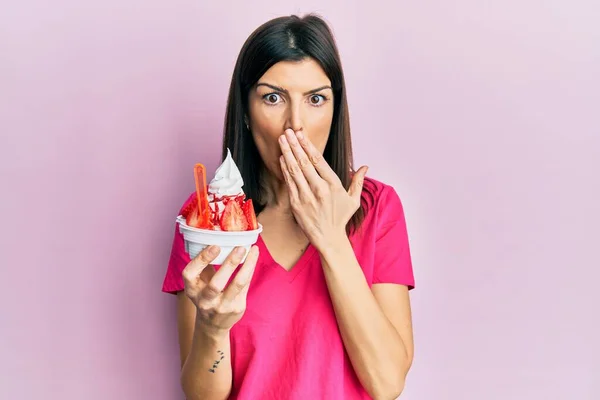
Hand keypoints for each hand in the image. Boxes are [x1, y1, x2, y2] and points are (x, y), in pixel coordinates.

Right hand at [182, 245, 258, 335]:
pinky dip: (250, 269)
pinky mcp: (236, 308)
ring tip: (253, 250)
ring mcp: (221, 307)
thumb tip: (217, 238)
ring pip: (237, 285)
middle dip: (229, 264)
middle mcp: (204, 301)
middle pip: (216, 283)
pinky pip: (246, 285)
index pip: (190, 274)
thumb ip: (205, 265)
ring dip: (247, 265)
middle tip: (240, 247)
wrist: (212, 324)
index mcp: (191, 290)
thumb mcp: (199, 282)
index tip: (215, 246)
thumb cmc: (206, 295)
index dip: (202, 259)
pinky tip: (254, 257)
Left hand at [278, 128, 367, 250]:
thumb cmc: (340, 218)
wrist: (329, 238)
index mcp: (334, 185)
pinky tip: (282, 158)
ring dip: (287, 153)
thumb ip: (357, 182)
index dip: (308, 146)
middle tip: (287, 131)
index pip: (319, 161)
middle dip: (295, 145)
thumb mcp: (353, 200)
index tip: (301, 134)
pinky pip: (290, 183)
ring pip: (294, 171)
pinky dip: (285, 169)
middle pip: (304, 163)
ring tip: (282, 140)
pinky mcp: (297, 204)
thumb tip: (365, 167)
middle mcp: (319, 190)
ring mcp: (307, 197)